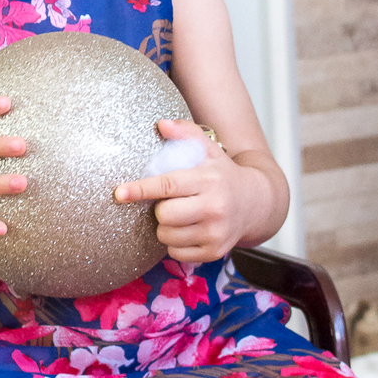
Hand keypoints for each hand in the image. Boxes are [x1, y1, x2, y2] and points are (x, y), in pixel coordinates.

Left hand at [113, 119, 266, 263]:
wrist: (257, 203)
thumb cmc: (223, 175)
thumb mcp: (209, 149)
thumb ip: (186, 133)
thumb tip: (162, 124)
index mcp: (209, 180)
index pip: (168, 185)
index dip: (141, 189)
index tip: (120, 192)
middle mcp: (215, 208)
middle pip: (164, 215)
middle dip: (159, 209)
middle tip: (171, 202)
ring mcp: (216, 233)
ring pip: (167, 237)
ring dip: (166, 227)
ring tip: (181, 216)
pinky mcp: (215, 252)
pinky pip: (176, 253)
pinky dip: (175, 243)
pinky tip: (188, 230)